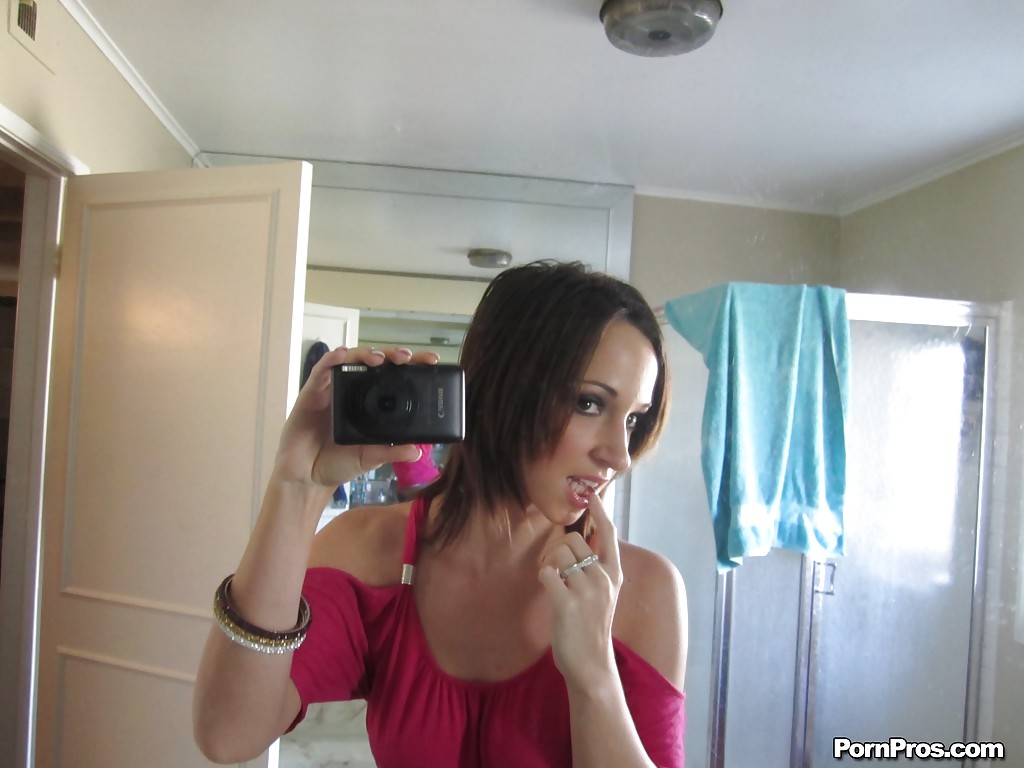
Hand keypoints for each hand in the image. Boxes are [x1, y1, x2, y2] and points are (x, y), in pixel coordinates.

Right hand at [274, 346, 439, 488]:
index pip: (396, 378)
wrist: (307, 477)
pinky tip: (343, 355)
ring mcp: (334, 389)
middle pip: (377, 363)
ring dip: (366, 353)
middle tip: (409, 358)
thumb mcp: (370, 458)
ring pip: (351, 359)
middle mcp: (354, 391)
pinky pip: (322, 369)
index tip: (432, 362)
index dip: (413, 367)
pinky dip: (333, 358)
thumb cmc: (338, 463)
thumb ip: (391, 452)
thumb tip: (418, 450)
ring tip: (380, 358)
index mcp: (372, 404)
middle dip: (393, 355)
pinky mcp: (313, 391)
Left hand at [538, 488, 622, 691]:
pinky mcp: (567, 603)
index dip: (600, 512)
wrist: (592, 665)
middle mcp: (603, 578)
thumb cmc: (592, 628)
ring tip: (554, 583)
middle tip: (556, 569)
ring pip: (558, 554)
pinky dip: (543, 578)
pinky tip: (550, 592)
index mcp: (614, 574)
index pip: (609, 534)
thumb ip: (596, 570)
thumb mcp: (604, 595)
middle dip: (558, 549)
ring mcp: (587, 590)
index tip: (592, 495)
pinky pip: (547, 573)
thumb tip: (583, 542)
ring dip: (549, 564)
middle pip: (573, 540)